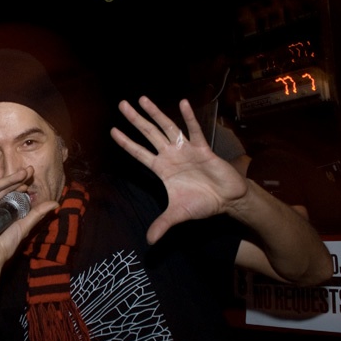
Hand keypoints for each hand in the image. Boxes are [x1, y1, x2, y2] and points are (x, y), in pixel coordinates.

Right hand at [0, 156, 56, 266]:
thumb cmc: (5, 244)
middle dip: (17, 178)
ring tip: (22, 172)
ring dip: (7, 178)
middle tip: (29, 170)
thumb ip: (38, 213)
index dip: (22, 185)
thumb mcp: (25, 225)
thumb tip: (55, 203)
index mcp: (2, 209)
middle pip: (4, 187)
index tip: (32, 178)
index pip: (12, 192)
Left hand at [110, 96, 247, 243]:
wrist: (228, 200)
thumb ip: (162, 225)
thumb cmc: (202, 203)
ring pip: (167, 127)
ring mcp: (186, 150)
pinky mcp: (203, 149)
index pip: (139, 153)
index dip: (126, 143)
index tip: (112, 130)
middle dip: (135, 120)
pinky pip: (194, 131)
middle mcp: (171, 155)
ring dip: (155, 113)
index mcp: (162, 169)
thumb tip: (149, 242)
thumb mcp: (178, 215)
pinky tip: (182, 103)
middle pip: (149, 134)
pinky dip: (188, 117)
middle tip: (122, 104)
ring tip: (142, 99)